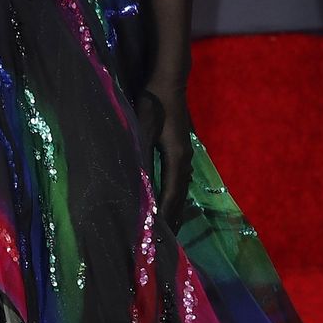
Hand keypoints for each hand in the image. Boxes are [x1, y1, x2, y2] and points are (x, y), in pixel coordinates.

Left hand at [135, 85, 192, 224]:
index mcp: (176, 157)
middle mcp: (185, 159)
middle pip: (180, 196)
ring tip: (169, 228)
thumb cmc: (153, 101)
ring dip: (175, 208)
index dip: (164, 216)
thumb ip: (141, 154)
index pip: (170, 194)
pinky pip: (180, 179)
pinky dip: (175, 195)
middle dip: (173, 219)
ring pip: (181, 188)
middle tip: (166, 243)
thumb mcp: (143, 128)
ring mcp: (186, 153)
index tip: (158, 236)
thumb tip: (136, 180)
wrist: (169, 80)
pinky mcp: (181, 148)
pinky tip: (170, 201)